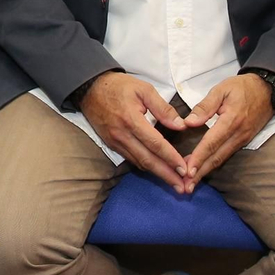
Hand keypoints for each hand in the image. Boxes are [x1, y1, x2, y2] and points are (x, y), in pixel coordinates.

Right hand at [78, 72, 189, 192]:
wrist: (90, 89)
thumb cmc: (119, 86)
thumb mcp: (144, 89)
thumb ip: (163, 108)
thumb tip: (181, 126)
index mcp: (131, 119)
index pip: (155, 144)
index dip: (170, 158)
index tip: (184, 169)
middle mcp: (122, 135)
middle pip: (147, 160)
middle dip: (166, 175)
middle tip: (182, 187)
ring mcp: (115, 142)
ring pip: (139, 163)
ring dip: (157, 174)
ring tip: (173, 182)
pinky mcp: (112, 145)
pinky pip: (131, 159)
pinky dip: (146, 167)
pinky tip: (157, 170)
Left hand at [178, 74, 274, 189]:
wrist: (268, 90)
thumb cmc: (242, 87)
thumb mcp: (222, 89)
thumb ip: (205, 106)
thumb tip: (189, 122)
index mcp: (232, 121)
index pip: (212, 142)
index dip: (199, 157)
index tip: (187, 171)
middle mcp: (238, 135)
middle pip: (217, 157)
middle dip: (200, 172)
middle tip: (185, 186)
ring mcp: (242, 140)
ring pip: (222, 159)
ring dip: (206, 171)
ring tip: (191, 182)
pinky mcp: (244, 141)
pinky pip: (226, 155)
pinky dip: (213, 164)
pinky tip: (203, 169)